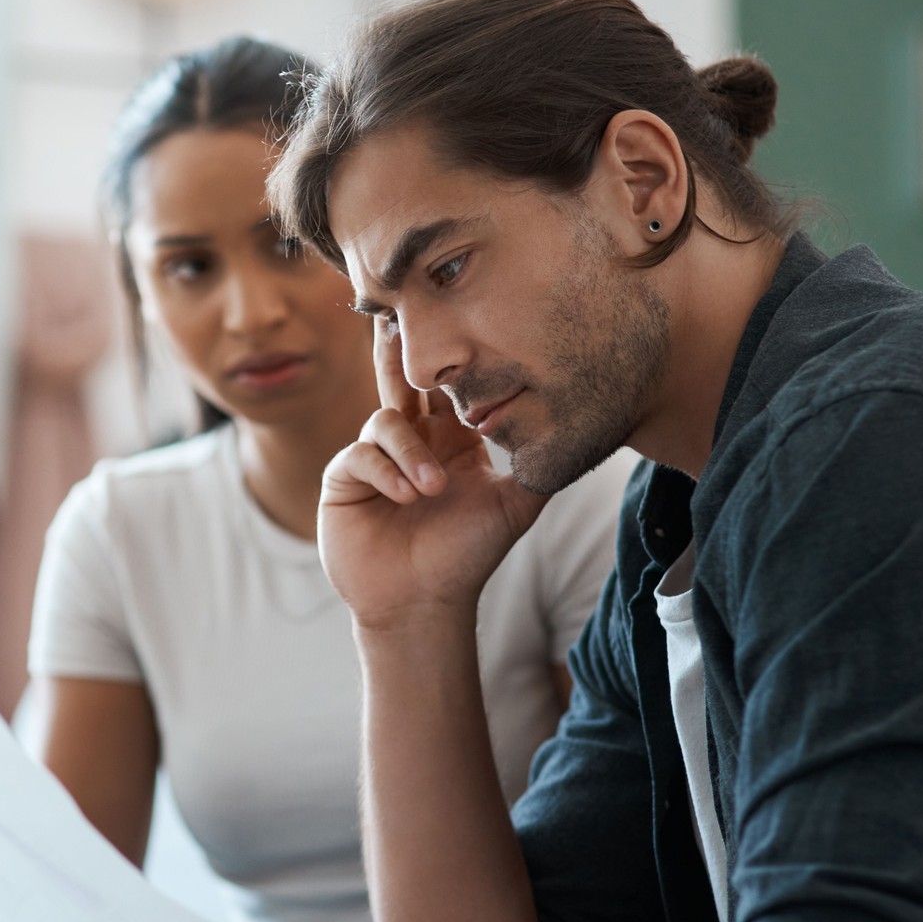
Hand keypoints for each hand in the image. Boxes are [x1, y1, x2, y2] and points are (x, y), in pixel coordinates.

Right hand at [318, 319, 548, 631]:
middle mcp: (412, 440)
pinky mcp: (345, 478)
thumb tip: (577, 427)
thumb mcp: (514, 507)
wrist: (423, 603)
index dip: (452, 360)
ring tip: (432, 489)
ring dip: (411, 451)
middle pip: (402, 380)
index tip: (459, 322)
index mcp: (451, 439)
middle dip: (402, 352)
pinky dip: (386, 470)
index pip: (448, 387)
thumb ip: (540, 466)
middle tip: (401, 318)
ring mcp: (375, 457)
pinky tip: (407, 496)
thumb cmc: (467, 556)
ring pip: (385, 418)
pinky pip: (361, 455)